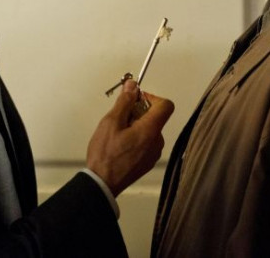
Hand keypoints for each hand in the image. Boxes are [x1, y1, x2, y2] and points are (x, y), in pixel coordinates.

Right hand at [86, 79, 173, 196]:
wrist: (102, 183)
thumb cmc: (105, 154)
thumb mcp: (111, 122)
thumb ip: (125, 102)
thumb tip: (133, 85)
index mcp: (151, 130)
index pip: (166, 105)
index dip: (151, 97)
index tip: (135, 100)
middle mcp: (157, 141)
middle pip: (156, 117)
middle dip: (138, 112)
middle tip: (119, 118)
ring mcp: (154, 153)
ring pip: (150, 130)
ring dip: (136, 125)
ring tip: (117, 134)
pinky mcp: (148, 162)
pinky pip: (147, 142)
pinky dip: (136, 137)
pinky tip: (120, 145)